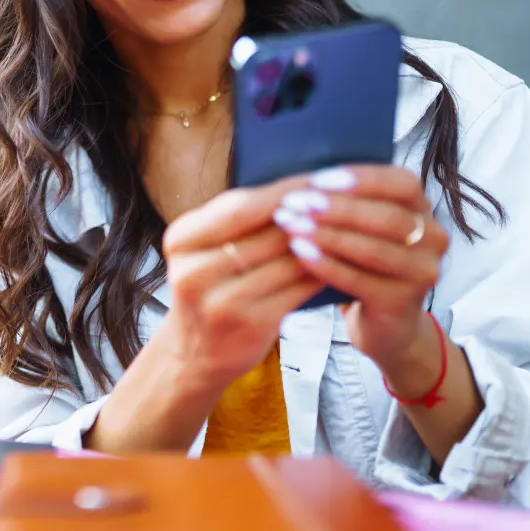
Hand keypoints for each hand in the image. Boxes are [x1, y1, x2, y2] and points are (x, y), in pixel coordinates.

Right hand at [161, 180, 325, 395]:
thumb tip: (297, 186)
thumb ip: (236, 222)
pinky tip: (338, 260)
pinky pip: (296, 289)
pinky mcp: (249, 324)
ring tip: (348, 225)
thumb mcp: (203, 250)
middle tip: (345, 197)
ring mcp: (219, 301)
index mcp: (181, 240)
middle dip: (307, 212)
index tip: (316, 176)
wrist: (194, 354)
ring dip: (320, 241)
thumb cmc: (209, 289)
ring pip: (285, 260)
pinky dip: (319, 271)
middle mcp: (193, 270)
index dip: (282, 190)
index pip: (238, 206)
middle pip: (265, 231)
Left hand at [271, 165, 449, 369]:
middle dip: (337, 208)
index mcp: (423, 207)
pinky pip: (360, 280)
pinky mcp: (403, 302)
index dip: (361, 179)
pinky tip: (301, 252)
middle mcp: (433, 238)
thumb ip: (349, 199)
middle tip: (295, 202)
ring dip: (327, 235)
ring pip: (373, 250)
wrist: (384, 320)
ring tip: (291, 225)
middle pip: (387, 217)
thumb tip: (303, 177)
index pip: (402, 183)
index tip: (316, 179)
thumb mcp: (364, 225)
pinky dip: (326, 264)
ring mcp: (422, 272)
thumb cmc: (364, 259)